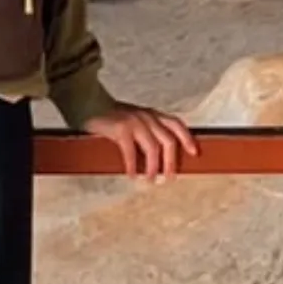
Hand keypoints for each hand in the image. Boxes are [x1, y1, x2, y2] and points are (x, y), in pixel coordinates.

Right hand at [82, 103, 198, 182]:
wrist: (88, 103)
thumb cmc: (109, 116)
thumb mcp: (133, 119)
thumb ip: (146, 131)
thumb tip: (157, 155)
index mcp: (151, 114)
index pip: (176, 124)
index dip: (187, 138)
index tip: (194, 153)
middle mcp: (146, 116)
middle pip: (168, 141)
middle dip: (171, 162)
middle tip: (169, 178)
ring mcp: (134, 121)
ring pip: (153, 148)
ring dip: (153, 167)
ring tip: (150, 180)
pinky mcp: (121, 129)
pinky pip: (131, 152)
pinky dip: (132, 166)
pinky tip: (131, 175)